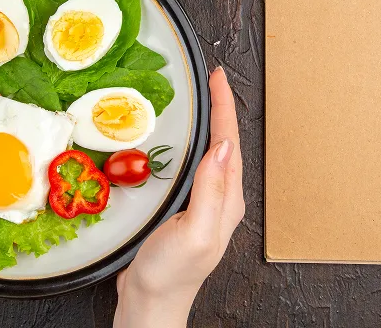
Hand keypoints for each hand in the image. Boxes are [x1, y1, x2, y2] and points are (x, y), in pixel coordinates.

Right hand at [114, 67, 244, 327]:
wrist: (150, 302)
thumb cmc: (172, 273)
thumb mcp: (195, 232)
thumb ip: (211, 190)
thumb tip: (224, 147)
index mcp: (227, 200)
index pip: (229, 143)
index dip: (224, 107)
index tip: (217, 78)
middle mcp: (220, 198)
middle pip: (224, 142)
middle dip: (220, 108)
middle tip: (209, 80)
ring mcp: (203, 202)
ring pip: (209, 152)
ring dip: (207, 123)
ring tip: (200, 99)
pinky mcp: (185, 207)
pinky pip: (192, 165)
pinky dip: (189, 143)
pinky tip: (178, 139)